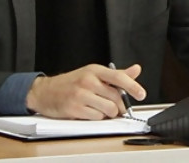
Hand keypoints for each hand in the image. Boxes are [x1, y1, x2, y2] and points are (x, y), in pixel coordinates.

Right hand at [25, 63, 145, 119]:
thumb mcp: (93, 73)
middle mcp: (88, 80)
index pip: (118, 77)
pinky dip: (97, 117)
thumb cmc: (72, 82)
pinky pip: (97, 118)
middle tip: (115, 107)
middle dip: (119, 106)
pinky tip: (89, 111)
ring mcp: (80, 95)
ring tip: (99, 108)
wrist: (46, 91)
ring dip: (108, 113)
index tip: (142, 94)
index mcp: (94, 70)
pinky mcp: (75, 109)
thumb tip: (136, 70)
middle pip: (116, 98)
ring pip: (109, 110)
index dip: (132, 86)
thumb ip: (116, 75)